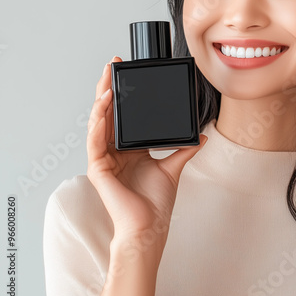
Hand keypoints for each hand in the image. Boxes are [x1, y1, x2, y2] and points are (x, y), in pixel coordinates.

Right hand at [86, 56, 206, 248]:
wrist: (149, 227)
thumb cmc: (155, 202)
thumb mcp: (173, 167)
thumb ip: (184, 149)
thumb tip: (200, 135)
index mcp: (129, 149)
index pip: (122, 116)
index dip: (122, 96)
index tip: (127, 75)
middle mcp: (114, 151)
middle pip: (108, 114)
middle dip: (108, 89)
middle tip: (111, 67)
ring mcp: (104, 159)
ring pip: (98, 124)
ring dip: (101, 101)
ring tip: (107, 83)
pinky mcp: (98, 169)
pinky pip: (95, 142)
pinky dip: (98, 123)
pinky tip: (103, 108)